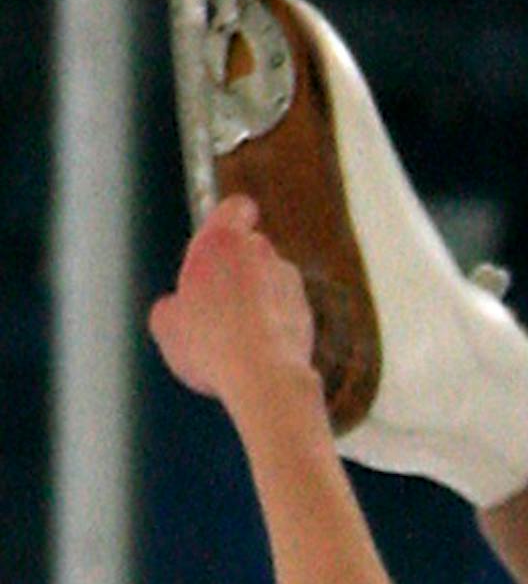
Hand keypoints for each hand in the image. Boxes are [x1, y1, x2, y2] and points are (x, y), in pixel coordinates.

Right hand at [148, 196, 325, 436]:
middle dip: (235, 271)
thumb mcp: (166, 324)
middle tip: (213, 306)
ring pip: (268, 282)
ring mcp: (288, 281)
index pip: (237, 207)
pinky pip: (283, 313)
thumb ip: (170, 305)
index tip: (221, 239)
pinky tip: (256, 354)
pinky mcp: (306, 313)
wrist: (262, 376)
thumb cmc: (208, 344)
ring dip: (254, 301)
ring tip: (233, 339)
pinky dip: (272, 326)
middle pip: (250, 249)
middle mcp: (261, 252)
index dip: (231, 218)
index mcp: (222, 240)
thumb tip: (175, 309)